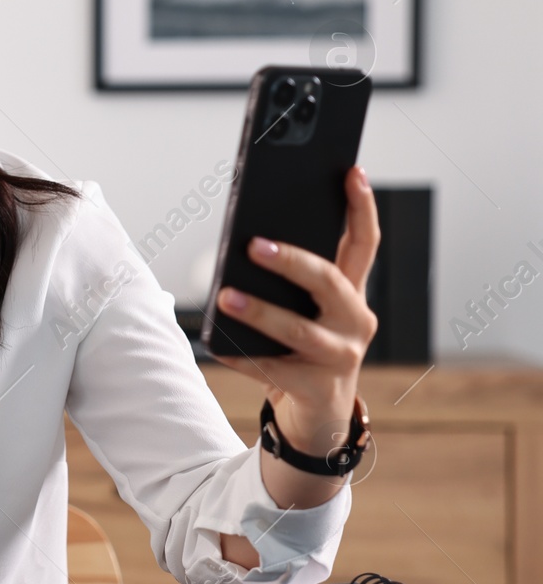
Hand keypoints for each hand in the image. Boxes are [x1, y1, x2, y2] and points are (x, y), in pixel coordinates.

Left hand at [210, 165, 380, 453]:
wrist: (317, 412)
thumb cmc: (301, 348)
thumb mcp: (303, 310)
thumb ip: (289, 282)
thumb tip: (246, 245)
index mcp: (352, 294)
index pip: (365, 243)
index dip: (361, 207)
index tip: (352, 171)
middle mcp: (356, 321)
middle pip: (328, 282)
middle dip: (292, 261)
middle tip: (254, 245)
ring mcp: (342, 357)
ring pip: (299, 330)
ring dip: (260, 312)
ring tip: (224, 296)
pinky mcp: (319, 388)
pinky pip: (272, 368)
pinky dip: (242, 355)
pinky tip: (218, 344)